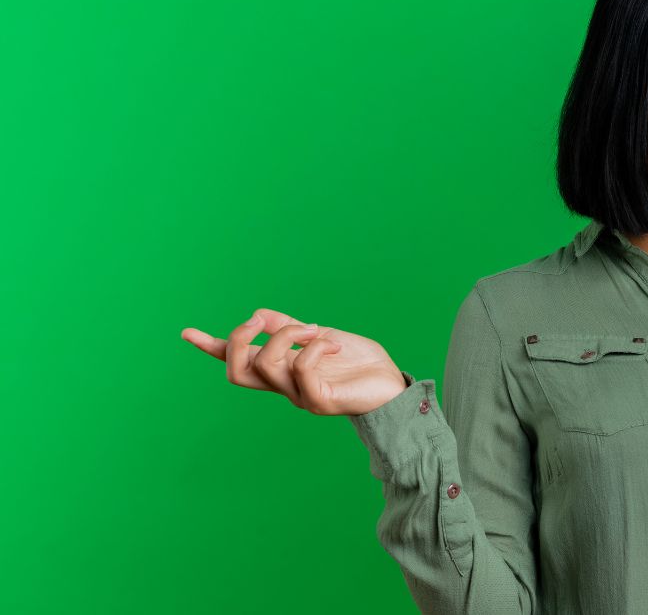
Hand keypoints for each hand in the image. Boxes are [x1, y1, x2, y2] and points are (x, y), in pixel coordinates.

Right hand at [180, 308, 408, 415]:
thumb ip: (291, 328)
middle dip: (238, 339)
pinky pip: (301, 369)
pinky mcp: (319, 401)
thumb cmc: (359, 364)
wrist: (392, 385)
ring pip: (265, 364)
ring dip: (286, 334)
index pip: (239, 362)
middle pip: (237, 371)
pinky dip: (315, 347)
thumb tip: (259, 314)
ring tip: (315, 328)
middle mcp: (285, 386)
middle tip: (261, 319)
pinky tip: (335, 344)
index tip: (186, 332)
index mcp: (282, 370)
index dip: (212, 348)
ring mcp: (300, 396)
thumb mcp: (320, 337)